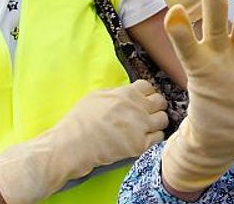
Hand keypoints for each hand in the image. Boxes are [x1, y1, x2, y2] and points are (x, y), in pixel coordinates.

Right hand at [0, 80, 167, 203]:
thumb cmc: (78, 121)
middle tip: (147, 114)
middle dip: (155, 107)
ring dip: (156, 122)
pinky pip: (158, 138)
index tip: (143, 100)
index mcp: (126, 93)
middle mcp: (136, 107)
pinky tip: (143, 139)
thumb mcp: (96, 96)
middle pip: (160, 102)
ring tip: (147, 128)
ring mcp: (140, 126)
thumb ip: (116, 93)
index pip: (148, 87)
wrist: (70, 146)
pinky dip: (153, 138)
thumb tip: (126, 93)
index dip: (146, 94)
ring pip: (163, 119)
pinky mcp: (139, 145)